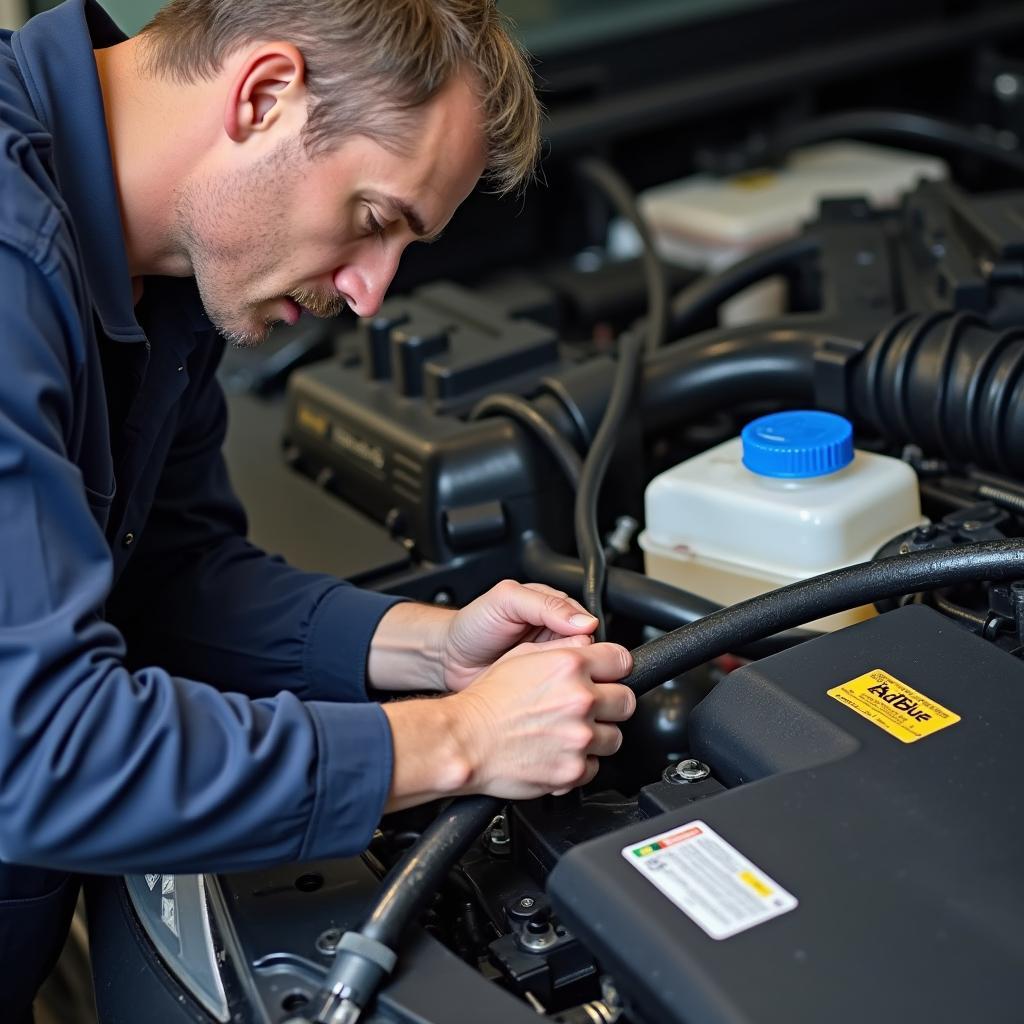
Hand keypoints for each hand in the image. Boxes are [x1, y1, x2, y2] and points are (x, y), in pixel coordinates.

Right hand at [381, 639, 635, 809]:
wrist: (464, 741)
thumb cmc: (487, 700)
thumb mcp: (522, 656)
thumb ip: (563, 649)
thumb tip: (588, 646)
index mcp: (570, 666)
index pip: (623, 661)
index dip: (615, 669)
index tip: (610, 675)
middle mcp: (580, 700)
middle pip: (626, 701)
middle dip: (610, 704)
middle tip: (589, 707)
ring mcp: (579, 737)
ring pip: (615, 737)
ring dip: (598, 736)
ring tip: (569, 733)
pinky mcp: (573, 770)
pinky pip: (594, 768)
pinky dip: (580, 763)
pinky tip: (558, 752)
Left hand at [440, 580, 599, 691]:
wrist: (449, 656)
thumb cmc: (474, 624)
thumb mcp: (507, 601)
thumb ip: (546, 605)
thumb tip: (584, 622)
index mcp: (555, 609)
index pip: (588, 625)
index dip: (582, 639)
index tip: (569, 648)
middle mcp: (557, 635)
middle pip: (587, 652)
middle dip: (573, 662)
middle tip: (549, 665)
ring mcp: (549, 662)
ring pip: (575, 675)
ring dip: (563, 679)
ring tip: (539, 677)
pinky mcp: (541, 687)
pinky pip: (559, 693)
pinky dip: (552, 694)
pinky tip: (537, 691)